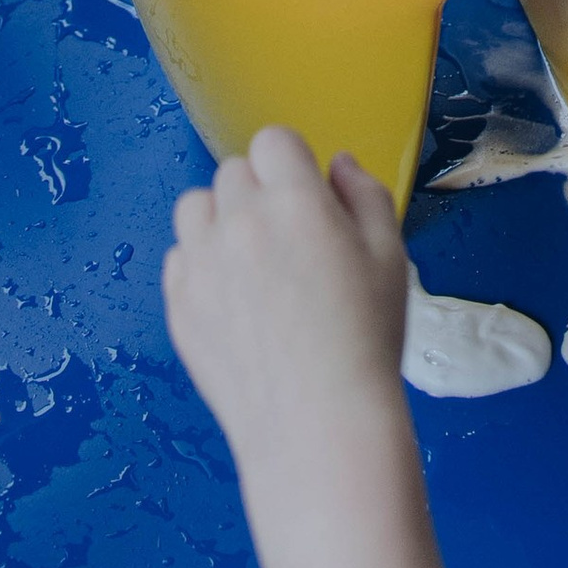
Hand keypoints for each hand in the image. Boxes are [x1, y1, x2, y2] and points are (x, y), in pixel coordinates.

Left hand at [164, 126, 410, 476]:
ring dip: (220, 220)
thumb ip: (365, 194)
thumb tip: (337, 165)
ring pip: (195, 207)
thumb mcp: (390, 256)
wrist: (318, 426)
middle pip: (234, 172)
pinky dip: (199, 266)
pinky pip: (177, 259)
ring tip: (250, 261)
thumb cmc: (364, 341)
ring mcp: (201, 265)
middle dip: (260, 193)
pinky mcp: (178, 306)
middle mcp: (240, 222)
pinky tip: (232, 300)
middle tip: (288, 240)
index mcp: (295, 201)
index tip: (306, 196)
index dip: (293, 165)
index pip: (274, 141)